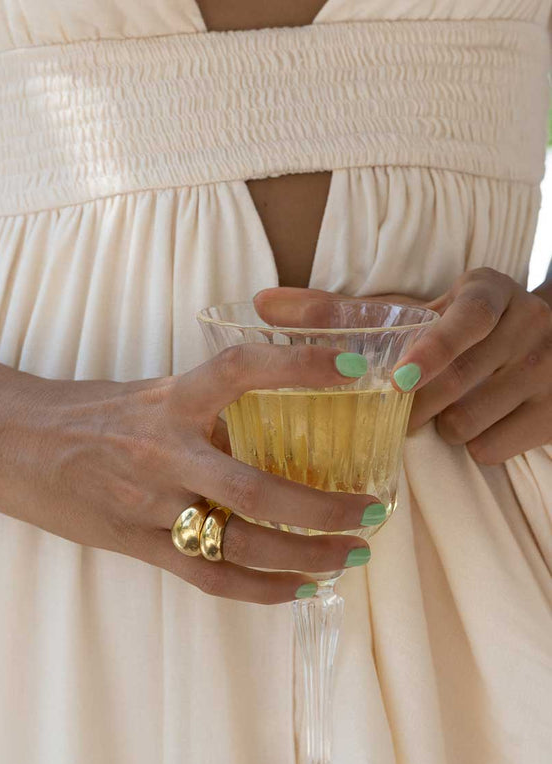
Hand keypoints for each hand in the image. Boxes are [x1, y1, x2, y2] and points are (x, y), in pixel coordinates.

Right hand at [0, 345, 383, 604]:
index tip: (357, 369)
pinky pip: (208, 576)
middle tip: (375, 510)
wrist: (6, 443)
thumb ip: (204, 407)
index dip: (300, 366)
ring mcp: (147, 505)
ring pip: (239, 543)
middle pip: (258, 489)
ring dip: (305, 556)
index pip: (241, 370)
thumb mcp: (144, 393)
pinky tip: (301, 590)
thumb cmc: (80, 413)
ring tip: (352, 557)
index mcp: (166, 400)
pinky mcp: (135, 544)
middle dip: (325, 508)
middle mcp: (161, 452)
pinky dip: (262, 589)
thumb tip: (272, 421)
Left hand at [255, 269, 551, 463]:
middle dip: (414, 405)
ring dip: (440, 427)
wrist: (547, 349)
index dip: (434, 349)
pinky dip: (471, 447)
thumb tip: (259, 301)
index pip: (468, 318)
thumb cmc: (450, 331)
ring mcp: (546, 373)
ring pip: (465, 425)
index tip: (399, 378)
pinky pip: (489, 451)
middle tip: (403, 400)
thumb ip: (335, 311)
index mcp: (489, 294)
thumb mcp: (407, 313)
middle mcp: (526, 327)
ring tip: (445, 404)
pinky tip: (475, 422)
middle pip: (452, 388)